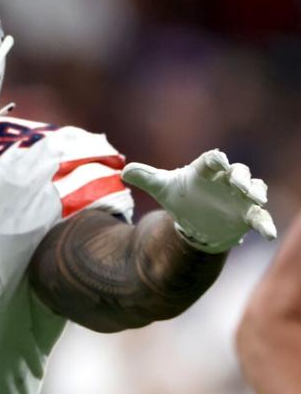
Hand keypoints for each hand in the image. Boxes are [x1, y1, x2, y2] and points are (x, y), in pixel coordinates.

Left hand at [122, 149, 275, 252]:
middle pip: (239, 171)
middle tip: (237, 182)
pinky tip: (269, 234)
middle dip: (240, 176)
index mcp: (207, 170)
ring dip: (256, 191)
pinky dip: (266, 224)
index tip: (218, 160)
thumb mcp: (163, 188)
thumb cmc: (182, 198)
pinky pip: (261, 217)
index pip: (213, 160)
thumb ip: (146, 178)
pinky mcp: (248, 214)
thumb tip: (123, 172)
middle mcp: (228, 180)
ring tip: (256, 198)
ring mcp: (241, 197)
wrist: (194, 221)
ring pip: (255, 188)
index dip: (216, 159)